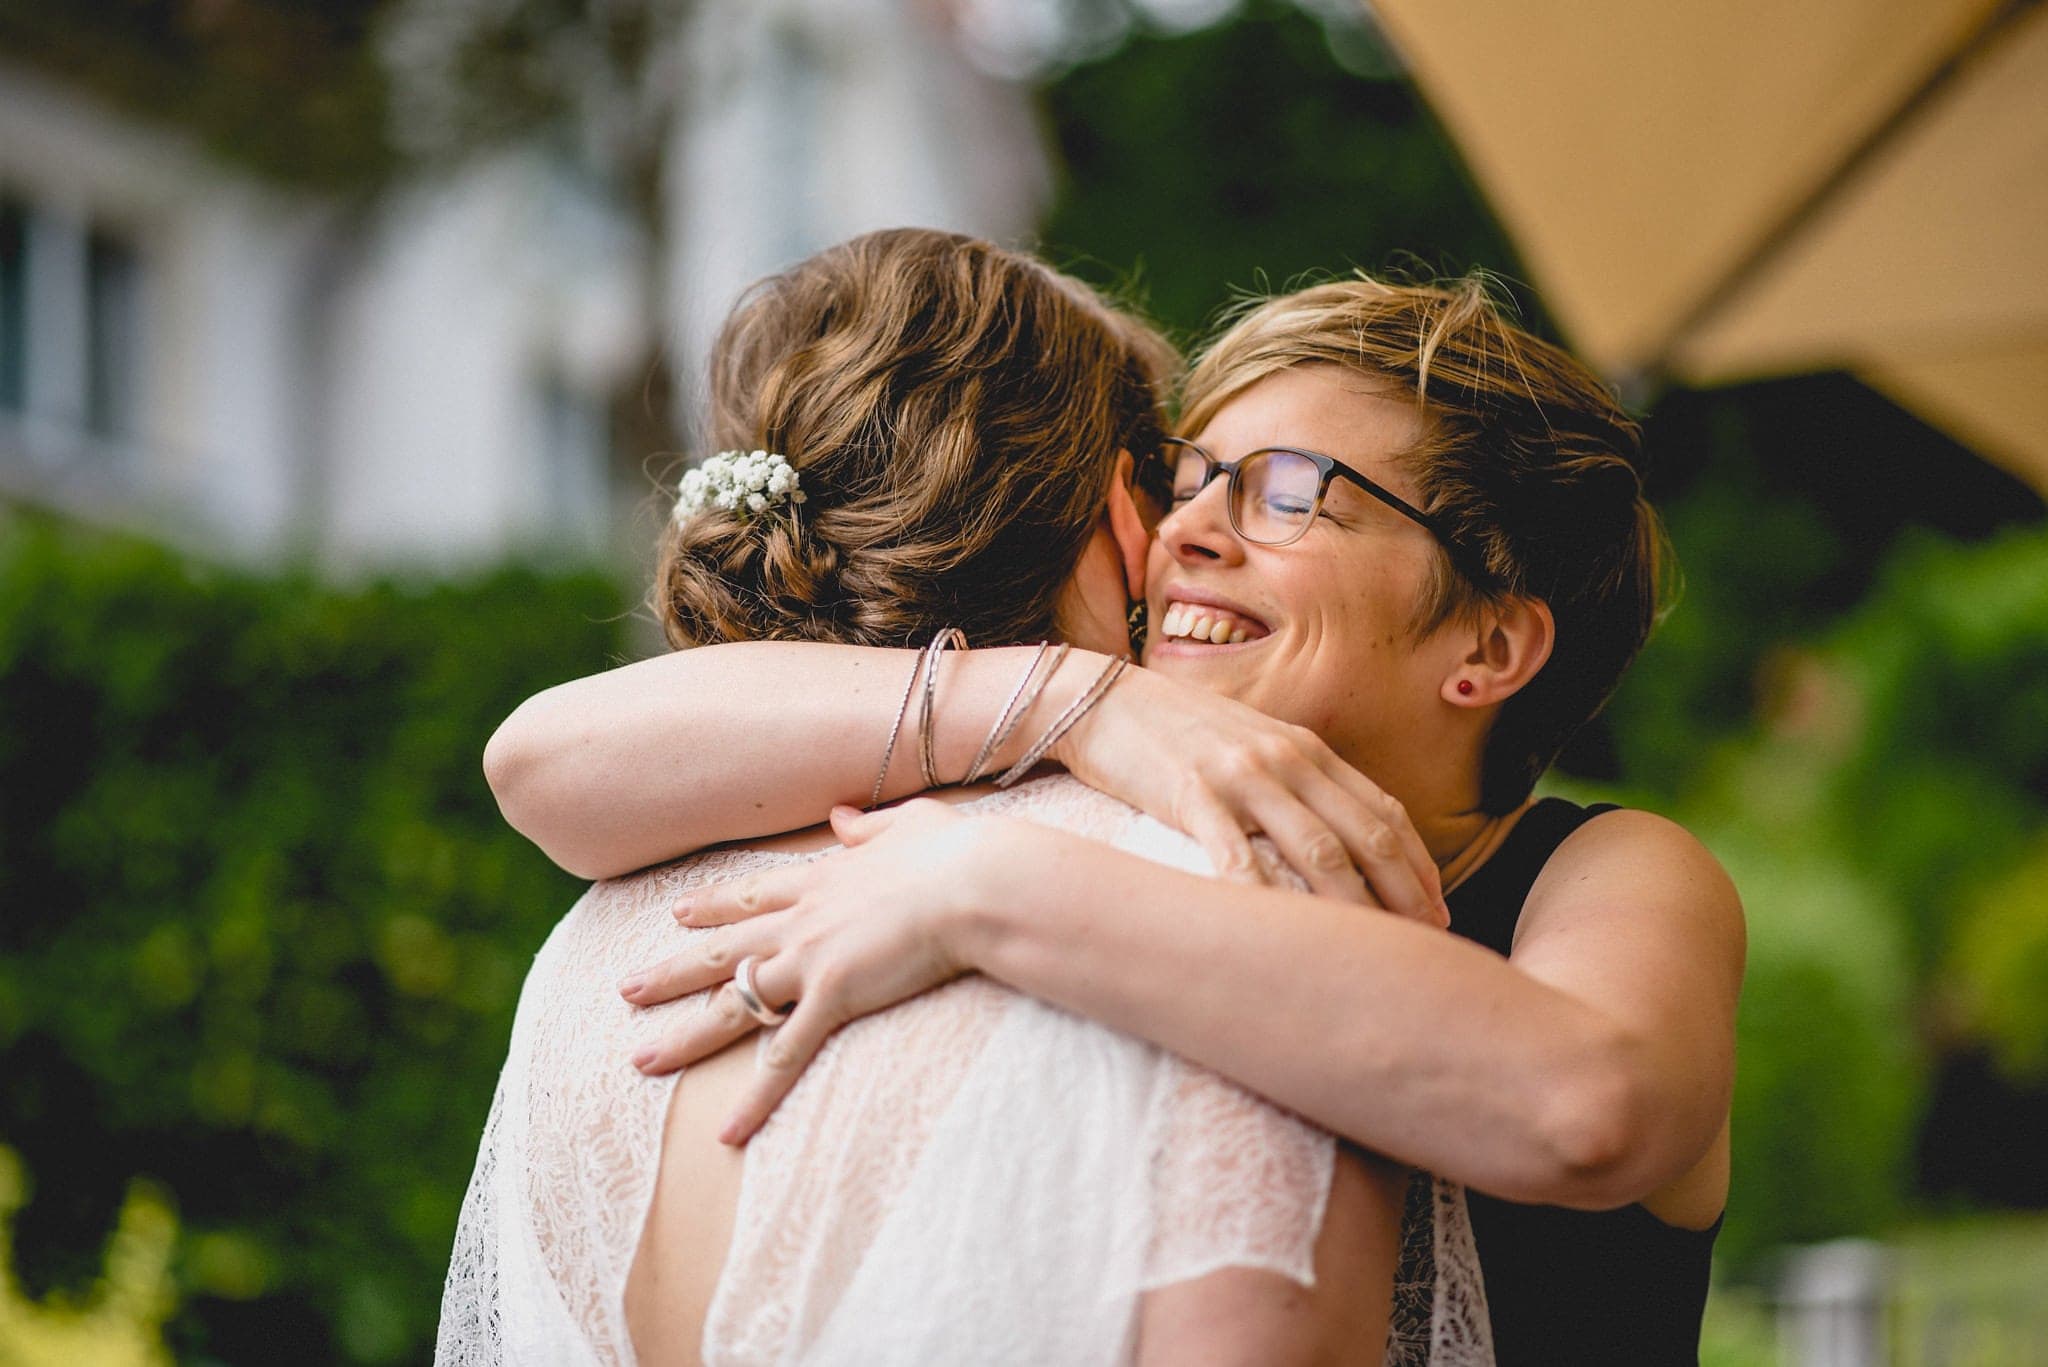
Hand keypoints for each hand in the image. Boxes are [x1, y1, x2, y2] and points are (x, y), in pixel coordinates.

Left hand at [618, 800, 1006, 1142]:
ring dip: (683, 1036)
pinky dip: (755, 1098)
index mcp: (822, 878)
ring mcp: (811, 960)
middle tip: (626, 990)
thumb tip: (842, 816)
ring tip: (640, 1059)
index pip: (753, 894)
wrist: (974, 882)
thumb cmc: (957, 853)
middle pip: (722, 950)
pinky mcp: (832, 997)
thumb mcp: (911, 823)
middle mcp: (802, 921)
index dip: (713, 905)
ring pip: (731, 1004)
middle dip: (670, 971)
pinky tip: (727, 1132)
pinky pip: (783, 1058)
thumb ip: (870, 826)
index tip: (678, 911)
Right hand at [1052, 665, 1447, 925]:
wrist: (1103, 699)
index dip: (1418, 865)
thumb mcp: (1251, 744)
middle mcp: (1285, 759)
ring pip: (1317, 850)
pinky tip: (1283, 938)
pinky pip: (1237, 855)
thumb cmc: (1176, 732)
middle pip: (1364, 836)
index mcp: (1306, 749)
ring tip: (1374, 955)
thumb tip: (1337, 838)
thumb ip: (1296, 782)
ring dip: (1354, 907)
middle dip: (1404, 894)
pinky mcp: (1190, 794)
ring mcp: (1240, 775)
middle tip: (1427, 944)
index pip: (1383, 812)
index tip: (1440, 910)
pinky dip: (1266, 897)